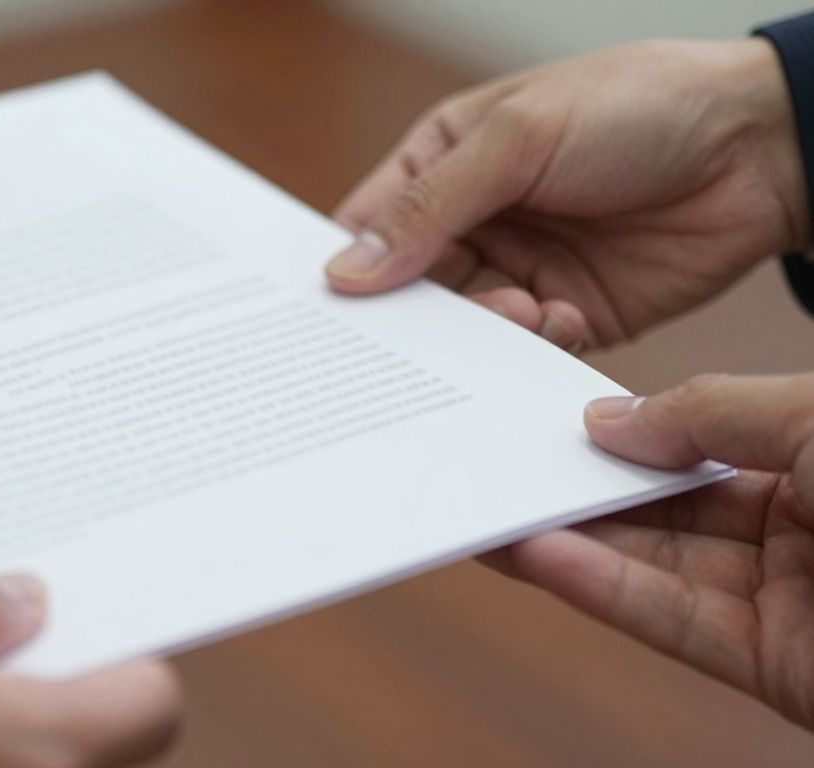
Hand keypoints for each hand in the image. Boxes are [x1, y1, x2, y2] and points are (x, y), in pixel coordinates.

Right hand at [325, 40, 807, 351]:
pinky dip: (531, 346)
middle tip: (407, 341)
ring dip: (480, 328)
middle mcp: (474, 221)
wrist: (761, 145)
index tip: (322, 314)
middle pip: (408, 288)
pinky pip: (524, 349)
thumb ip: (431, 206)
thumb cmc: (635, 106)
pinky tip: (560, 319)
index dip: (342, 269)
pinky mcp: (567, 314)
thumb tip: (345, 271)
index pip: (369, 226)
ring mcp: (520, 270)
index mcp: (444, 163)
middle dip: (409, 315)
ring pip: (463, 325)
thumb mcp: (518, 138)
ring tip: (518, 307)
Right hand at [486, 373, 813, 727]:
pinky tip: (538, 558)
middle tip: (501, 470)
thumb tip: (608, 420)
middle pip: (664, 510)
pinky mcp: (776, 668)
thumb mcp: (813, 414)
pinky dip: (600, 591)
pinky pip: (673, 622)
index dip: (626, 433)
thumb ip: (709, 409)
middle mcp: (805, 527)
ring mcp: (789, 600)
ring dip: (570, 543)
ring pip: (655, 568)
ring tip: (494, 516)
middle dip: (581, 490)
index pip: (702, 442)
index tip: (553, 423)